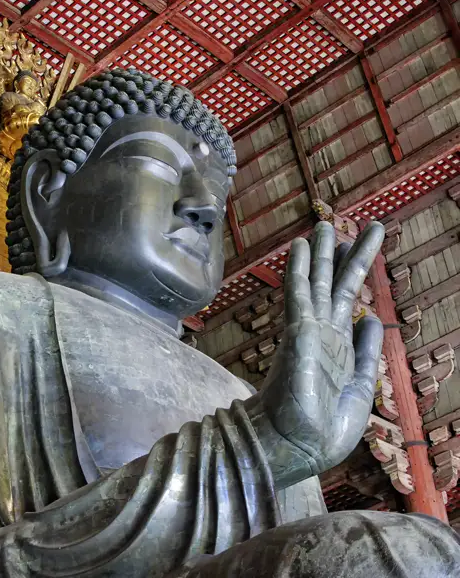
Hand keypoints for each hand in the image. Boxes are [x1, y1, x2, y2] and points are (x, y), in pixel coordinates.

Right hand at [246, 221, 384, 489]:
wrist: (299, 446)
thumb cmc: (325, 427)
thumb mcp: (360, 387)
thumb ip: (366, 353)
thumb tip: (372, 321)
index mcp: (338, 347)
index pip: (346, 301)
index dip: (353, 273)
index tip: (357, 248)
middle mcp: (322, 333)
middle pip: (332, 285)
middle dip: (340, 255)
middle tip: (341, 224)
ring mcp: (308, 332)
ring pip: (317, 283)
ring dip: (321, 254)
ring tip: (324, 224)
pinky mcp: (298, 334)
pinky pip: (298, 295)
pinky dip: (299, 270)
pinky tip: (299, 247)